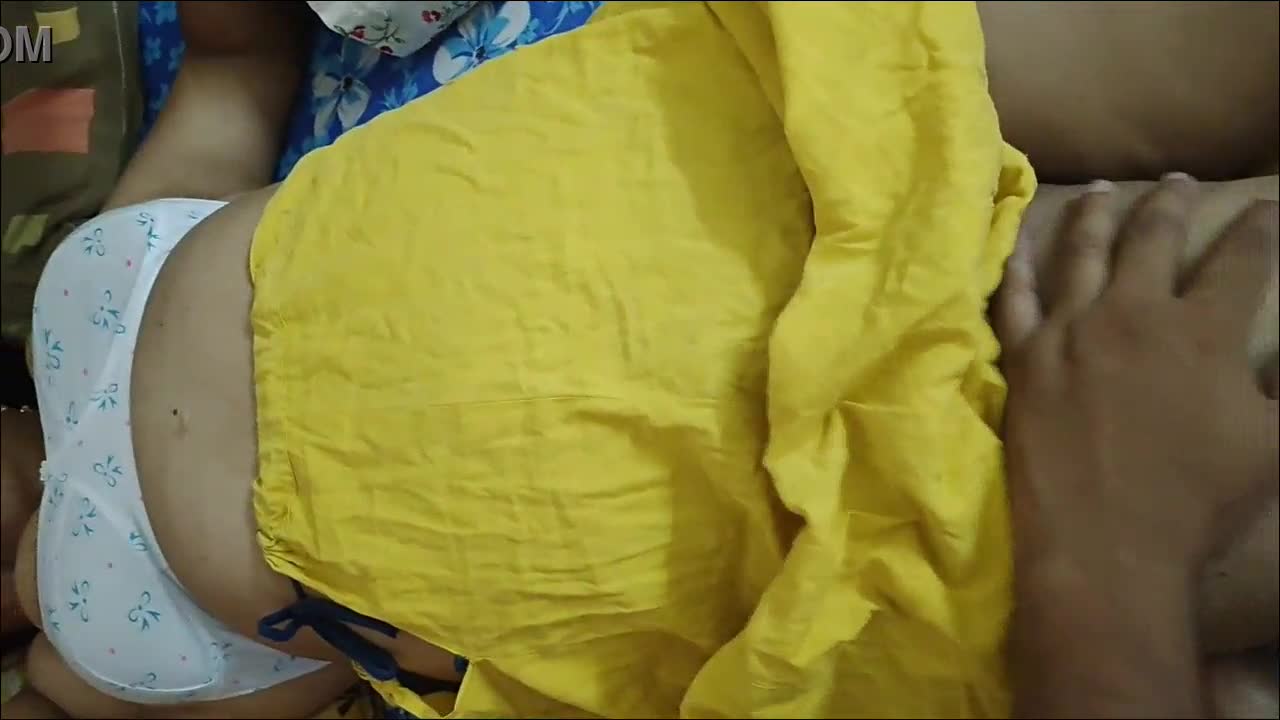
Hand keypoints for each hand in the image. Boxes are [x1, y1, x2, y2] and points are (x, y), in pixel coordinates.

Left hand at [995, 176, 1277, 583]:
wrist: (1103, 545)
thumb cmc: (1196, 503)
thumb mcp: (1273, 446)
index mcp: (1203, 331)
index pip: (1241, 259)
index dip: (1259, 226)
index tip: (1265, 203)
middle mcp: (1133, 314)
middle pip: (1154, 237)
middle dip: (1172, 202)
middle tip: (1179, 182)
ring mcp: (1069, 332)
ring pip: (1082, 252)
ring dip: (1096, 214)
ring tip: (1103, 189)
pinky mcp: (1023, 359)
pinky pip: (1015, 299)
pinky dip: (1018, 267)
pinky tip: (1019, 244)